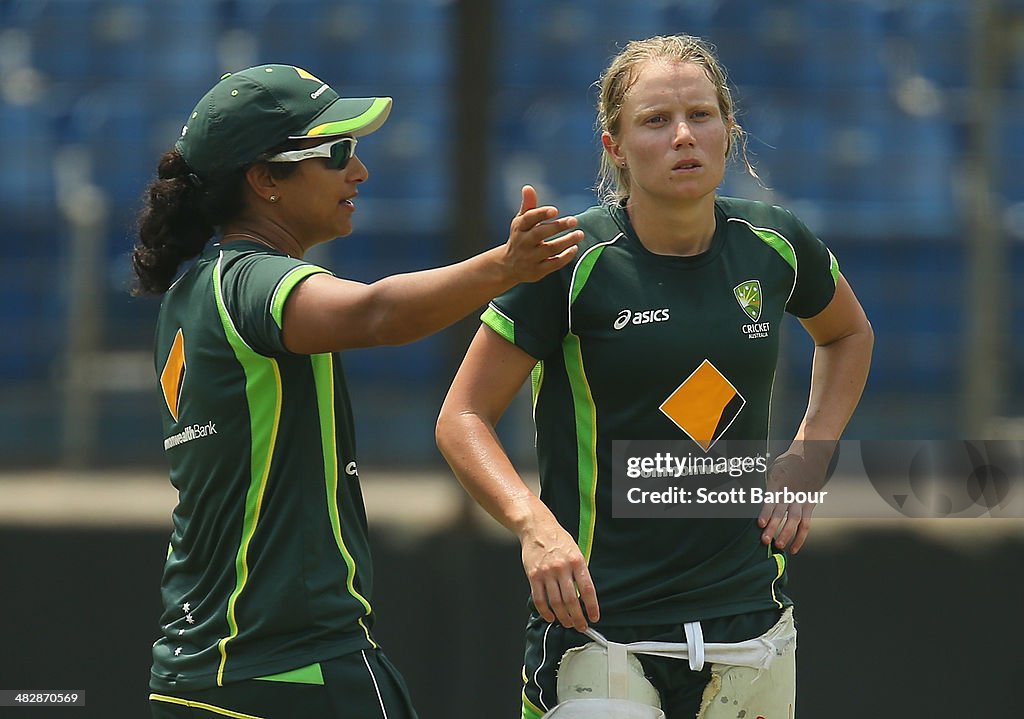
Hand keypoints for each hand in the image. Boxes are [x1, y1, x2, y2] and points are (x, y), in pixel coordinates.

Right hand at [502, 185, 581, 282]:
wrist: (508, 266)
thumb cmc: (519, 238)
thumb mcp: (520, 222)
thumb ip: (528, 205)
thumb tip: (528, 188)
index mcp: (519, 228)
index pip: (529, 219)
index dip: (541, 214)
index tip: (555, 210)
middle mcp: (523, 243)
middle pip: (540, 234)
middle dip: (558, 227)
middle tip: (574, 220)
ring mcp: (530, 258)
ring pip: (550, 249)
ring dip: (566, 241)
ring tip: (579, 234)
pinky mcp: (537, 270)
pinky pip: (553, 264)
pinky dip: (565, 257)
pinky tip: (575, 248)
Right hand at [520, 515, 599, 630]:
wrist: (536, 528)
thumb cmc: (557, 539)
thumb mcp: (576, 551)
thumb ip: (580, 572)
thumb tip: (584, 596)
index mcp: (576, 561)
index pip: (587, 589)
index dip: (592, 607)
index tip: (594, 617)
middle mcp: (562, 567)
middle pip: (571, 600)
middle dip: (578, 618)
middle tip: (581, 626)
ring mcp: (546, 572)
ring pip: (556, 603)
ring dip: (563, 618)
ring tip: (568, 624)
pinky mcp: (533, 576)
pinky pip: (540, 599)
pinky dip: (545, 612)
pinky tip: (550, 617)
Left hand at [757, 445, 831, 553]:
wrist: (811, 453)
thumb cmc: (788, 461)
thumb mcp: (772, 467)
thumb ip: (763, 481)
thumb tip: (746, 490)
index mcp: (778, 482)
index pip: (771, 499)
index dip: (766, 512)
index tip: (760, 523)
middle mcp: (790, 492)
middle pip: (781, 512)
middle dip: (773, 527)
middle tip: (765, 540)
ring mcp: (801, 498)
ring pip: (794, 519)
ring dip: (787, 533)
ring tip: (778, 545)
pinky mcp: (810, 503)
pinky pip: (806, 523)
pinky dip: (801, 537)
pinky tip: (794, 548)